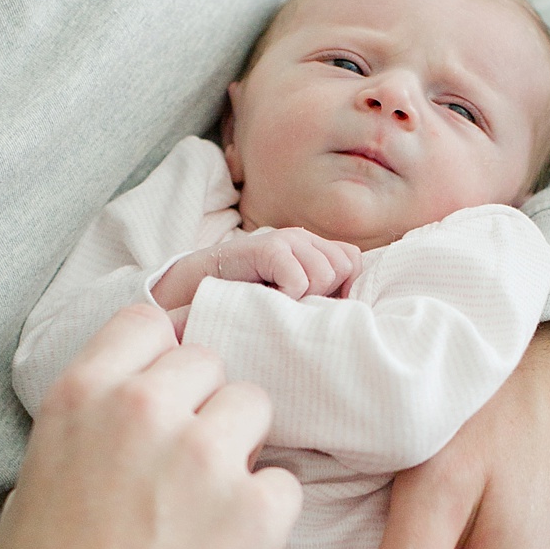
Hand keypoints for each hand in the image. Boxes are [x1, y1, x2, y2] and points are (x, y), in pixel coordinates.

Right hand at [0, 304, 299, 548]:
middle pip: (206, 361)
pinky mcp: (257, 506)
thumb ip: (87, 432)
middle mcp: (145, 408)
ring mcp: (207, 454)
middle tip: (187, 467)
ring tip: (212, 509)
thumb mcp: (34, 487)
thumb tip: (120, 417)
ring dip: (242, 448)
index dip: (159, 357)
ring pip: (255, 407)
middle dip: (203, 405)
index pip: (146, 321)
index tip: (162, 395)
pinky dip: (267, 512)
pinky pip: (285, 482)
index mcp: (82, 395)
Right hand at [151, 227, 361, 311]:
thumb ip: (320, 295)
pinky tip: (266, 296)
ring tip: (276, 298)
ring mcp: (286, 239)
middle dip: (323, 293)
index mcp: (311, 246)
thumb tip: (352, 311)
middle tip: (289, 300)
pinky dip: (286, 297)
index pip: (353, 261)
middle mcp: (302, 237)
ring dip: (302, 297)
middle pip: (343, 267)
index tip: (312, 303)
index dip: (340, 288)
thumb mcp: (291, 297)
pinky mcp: (269, 247)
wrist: (196, 292)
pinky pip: (299, 280)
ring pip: (324, 275)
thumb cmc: (248, 301)